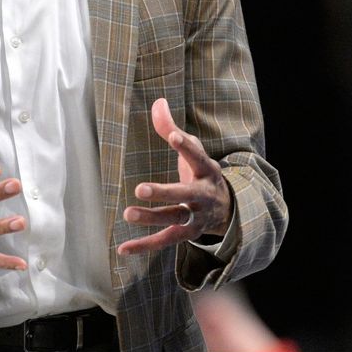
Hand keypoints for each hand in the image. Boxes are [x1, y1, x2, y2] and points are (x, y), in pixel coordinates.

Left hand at [117, 98, 233, 255]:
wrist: (229, 209)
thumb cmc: (201, 173)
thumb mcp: (193, 150)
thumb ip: (171, 128)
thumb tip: (158, 102)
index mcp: (206, 170)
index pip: (197, 156)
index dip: (187, 146)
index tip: (175, 137)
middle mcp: (203, 195)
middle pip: (184, 194)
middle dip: (164, 192)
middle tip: (140, 189)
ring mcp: (196, 217)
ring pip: (174, 219)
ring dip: (152, 218)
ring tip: (127, 213)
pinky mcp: (186, 234)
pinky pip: (164, 241)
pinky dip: (144, 246)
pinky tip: (122, 249)